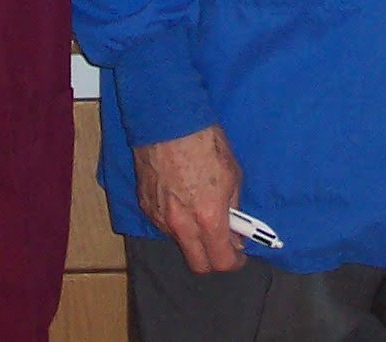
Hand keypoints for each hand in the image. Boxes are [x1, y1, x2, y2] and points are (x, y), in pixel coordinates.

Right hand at [134, 124, 245, 274]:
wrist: (167, 121)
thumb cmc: (205, 142)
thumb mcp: (233, 173)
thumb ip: (234, 207)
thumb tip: (235, 229)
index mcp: (208, 218)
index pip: (221, 261)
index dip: (235, 262)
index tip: (239, 255)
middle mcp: (182, 225)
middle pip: (197, 264)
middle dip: (213, 259)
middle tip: (222, 243)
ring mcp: (160, 218)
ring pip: (180, 243)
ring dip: (193, 236)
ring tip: (199, 209)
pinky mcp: (146, 207)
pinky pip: (164, 225)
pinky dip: (176, 220)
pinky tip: (181, 197)